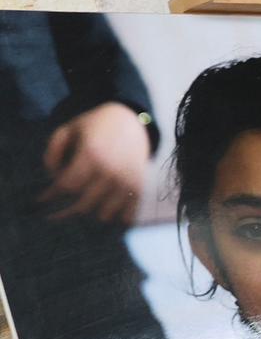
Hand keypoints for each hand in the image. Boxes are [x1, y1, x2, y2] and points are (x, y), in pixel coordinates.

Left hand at [39, 102, 150, 223]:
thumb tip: (52, 176)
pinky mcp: (140, 187)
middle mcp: (111, 171)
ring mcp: (127, 181)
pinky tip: (106, 210)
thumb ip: (52, 151)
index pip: (66, 186)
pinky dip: (116, 218)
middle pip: (83, 204)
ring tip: (83, 204)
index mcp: (92, 154)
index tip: (42, 199)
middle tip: (54, 214)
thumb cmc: (95, 125)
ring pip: (104, 214)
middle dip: (66, 211)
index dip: (51, 194)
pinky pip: (127, 216)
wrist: (131, 120)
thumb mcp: (68, 129)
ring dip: (92, 211)